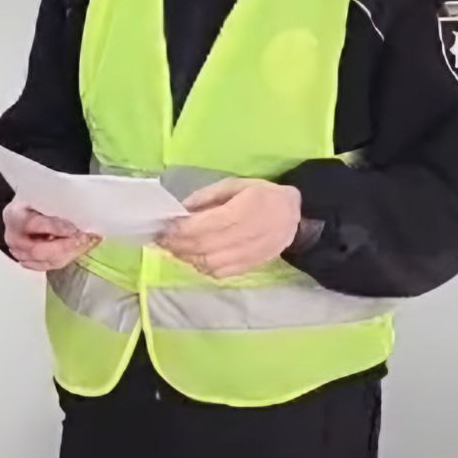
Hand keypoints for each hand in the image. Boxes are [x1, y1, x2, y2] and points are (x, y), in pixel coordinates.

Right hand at [3, 198, 99, 272]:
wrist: (18, 214)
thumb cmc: (32, 202)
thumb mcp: (40, 196)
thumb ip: (52, 204)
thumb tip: (76, 211)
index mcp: (15, 217)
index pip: (35, 225)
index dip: (56, 228)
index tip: (74, 229)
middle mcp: (14, 239)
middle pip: (38, 250)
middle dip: (65, 246)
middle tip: (85, 239)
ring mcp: (20, 254)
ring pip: (47, 261)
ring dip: (70, 253)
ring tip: (88, 244)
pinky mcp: (29, 263)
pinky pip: (51, 266)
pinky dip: (68, 258)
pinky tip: (81, 250)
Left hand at [160, 178, 301, 278]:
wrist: (295, 215)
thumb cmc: (262, 195)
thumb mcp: (235, 185)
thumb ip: (206, 196)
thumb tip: (181, 209)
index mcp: (242, 211)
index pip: (204, 226)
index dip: (179, 230)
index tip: (162, 228)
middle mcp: (246, 236)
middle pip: (203, 247)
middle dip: (177, 245)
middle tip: (161, 240)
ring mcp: (249, 255)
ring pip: (208, 263)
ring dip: (187, 257)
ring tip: (174, 248)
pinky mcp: (250, 267)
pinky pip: (219, 273)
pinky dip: (202, 267)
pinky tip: (194, 257)